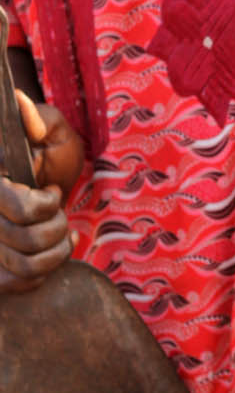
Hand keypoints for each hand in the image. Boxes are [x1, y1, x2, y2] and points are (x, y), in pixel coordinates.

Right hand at [0, 95, 84, 292]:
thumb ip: (40, 119)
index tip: (49, 188)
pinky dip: (43, 271)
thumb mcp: (53, 129)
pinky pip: (18, 284)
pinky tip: (50, 251)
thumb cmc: (50, 154)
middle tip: (57, 210)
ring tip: (59, 232)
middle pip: (28, 239)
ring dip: (55, 251)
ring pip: (27, 266)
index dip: (45, 204)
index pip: (22, 208)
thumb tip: (23, 108)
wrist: (48, 181)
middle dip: (56, 226)